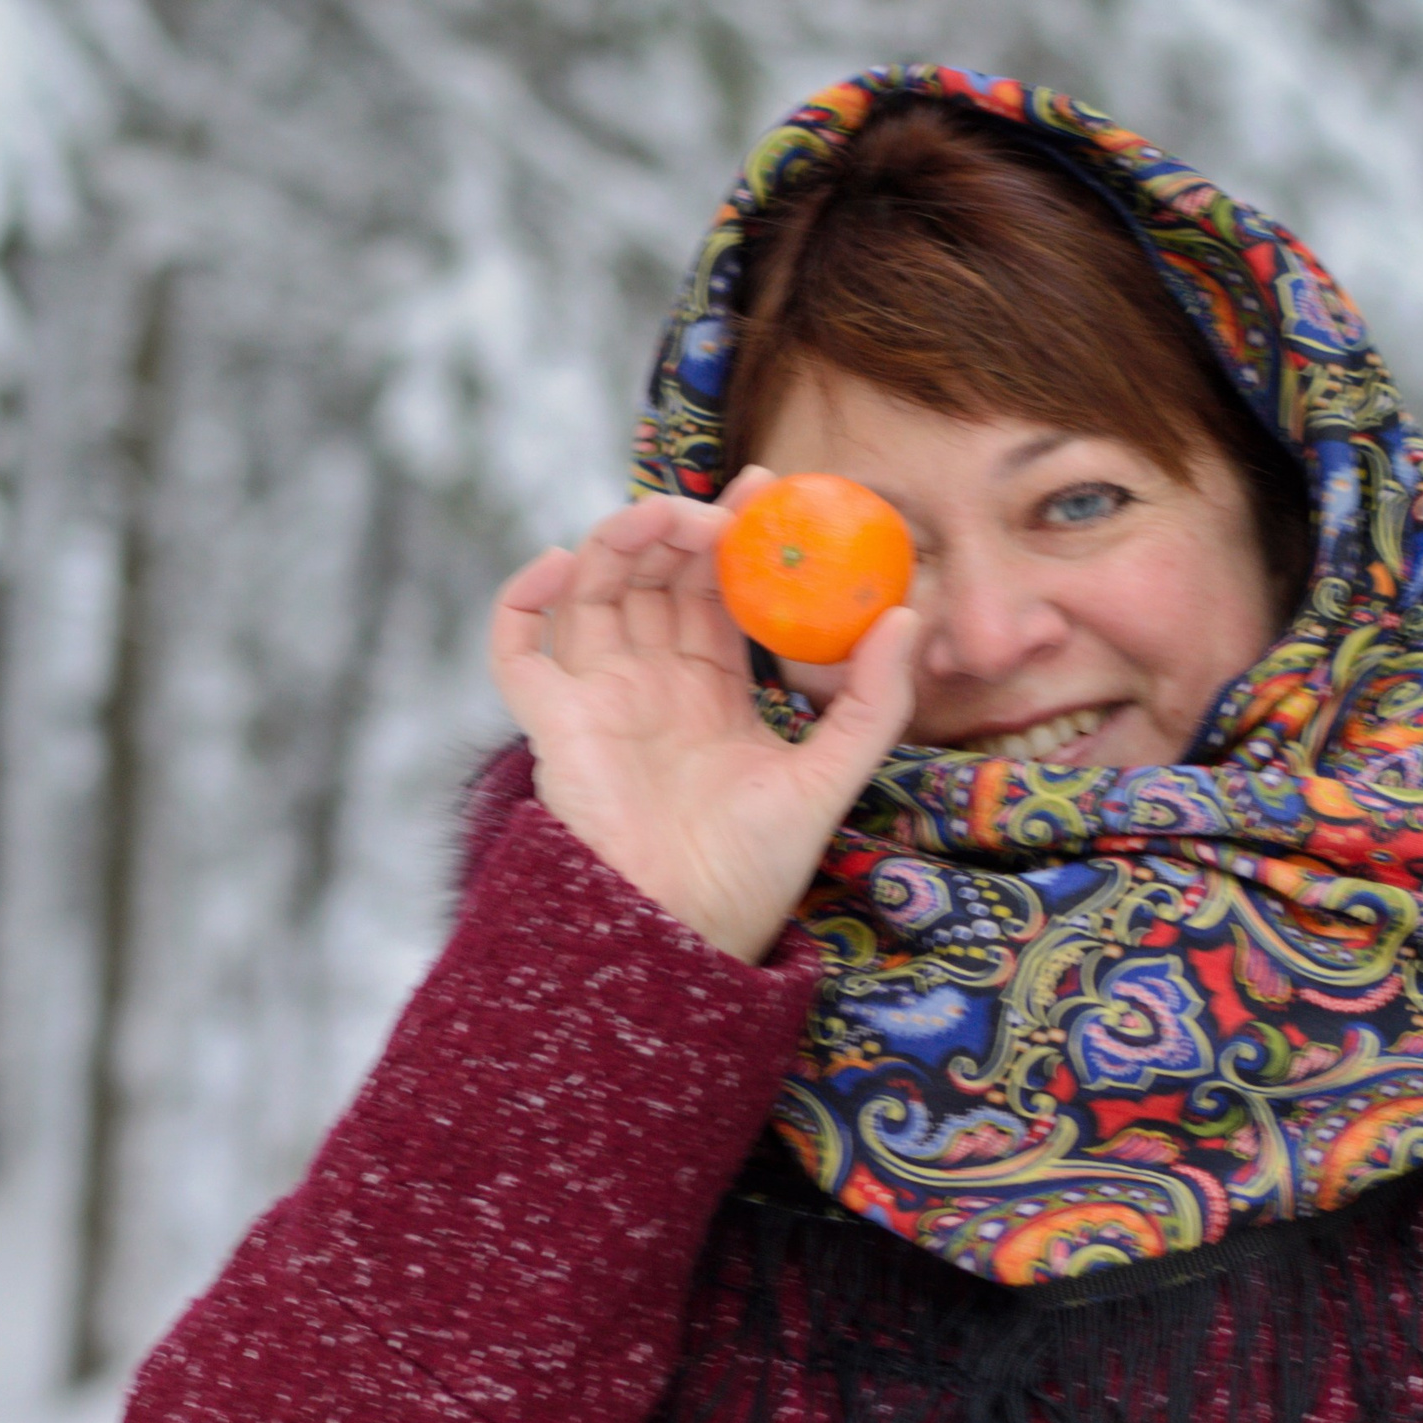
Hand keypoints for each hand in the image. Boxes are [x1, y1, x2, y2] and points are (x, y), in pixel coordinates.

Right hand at [489, 472, 919, 963]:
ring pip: (592, 591)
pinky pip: (516, 648)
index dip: (738, 538)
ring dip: (621, 540)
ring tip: (666, 517)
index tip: (770, 488)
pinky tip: (564, 561)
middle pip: (654, 578)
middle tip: (726, 506)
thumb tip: (907, 614)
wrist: (682, 934)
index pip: (718, 594)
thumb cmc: (752, 873)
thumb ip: (872, 702)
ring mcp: (597, 700)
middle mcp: (650, 688)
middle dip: (682, 526)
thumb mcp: (829, 780)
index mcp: (711, 696)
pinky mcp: (552, 724)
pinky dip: (524, 597)